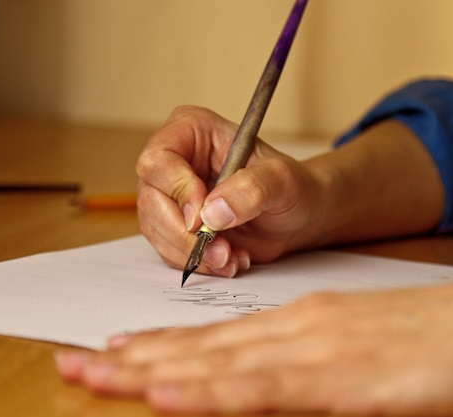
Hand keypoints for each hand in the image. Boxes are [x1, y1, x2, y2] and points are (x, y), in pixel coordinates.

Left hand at [55, 275, 452, 414]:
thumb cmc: (430, 342)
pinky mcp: (338, 379)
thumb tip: (266, 373)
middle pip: (201, 346)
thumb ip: (307, 360)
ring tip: (97, 371)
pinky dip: (211, 390)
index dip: (160, 344)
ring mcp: (313, 349)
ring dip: (152, 369)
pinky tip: (170, 392)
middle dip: (133, 356)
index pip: (215, 335)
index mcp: (300, 320)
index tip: (115, 349)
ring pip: (217, 363)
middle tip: (77, 359)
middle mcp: (295, 327)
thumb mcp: (355, 346)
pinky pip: (262, 388)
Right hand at [137, 106, 444, 277]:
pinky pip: (171, 250)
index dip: (177, 191)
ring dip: (193, 253)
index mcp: (191, 131)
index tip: (204, 217)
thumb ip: (252, 189)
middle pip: (151, 200)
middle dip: (185, 233)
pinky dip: (199, 263)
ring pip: (157, 230)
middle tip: (220, 249)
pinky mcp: (177, 226)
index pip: (159, 160)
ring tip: (232, 257)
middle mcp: (174, 162)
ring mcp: (171, 196)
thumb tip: (213, 212)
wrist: (300, 215)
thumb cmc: (293, 186)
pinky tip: (231, 261)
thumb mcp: (283, 180)